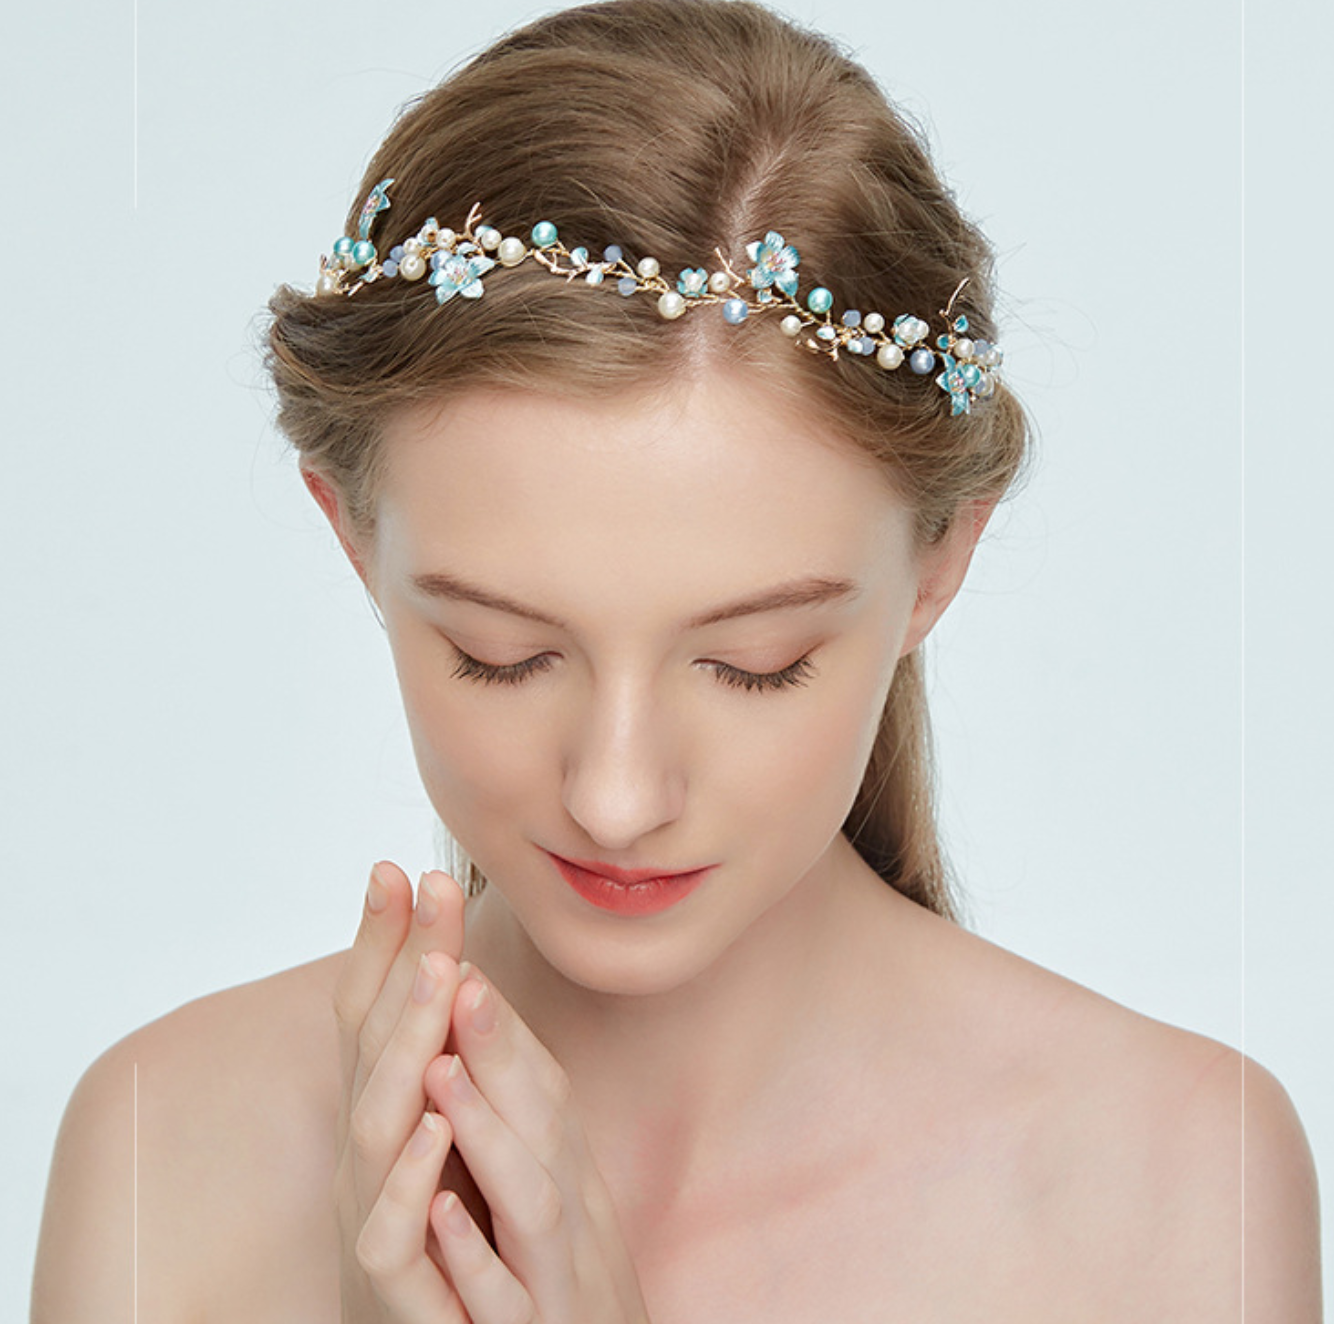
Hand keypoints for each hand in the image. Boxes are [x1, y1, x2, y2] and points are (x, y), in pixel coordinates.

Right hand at [333, 860, 486, 1321]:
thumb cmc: (456, 1229)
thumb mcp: (453, 1128)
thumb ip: (449, 1057)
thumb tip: (452, 964)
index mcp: (388, 1110)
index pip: (378, 1011)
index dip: (386, 940)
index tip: (402, 867)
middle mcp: (367, 1150)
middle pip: (375, 1044)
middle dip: (401, 963)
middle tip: (426, 891)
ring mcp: (371, 1212)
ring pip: (375, 1122)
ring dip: (407, 1045)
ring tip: (441, 978)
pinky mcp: (391, 1285)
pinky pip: (390, 1232)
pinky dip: (407, 1179)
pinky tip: (433, 1127)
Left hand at [421, 961, 653, 1323]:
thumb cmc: (567, 1289)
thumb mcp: (553, 1198)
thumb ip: (527, 1126)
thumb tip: (485, 1044)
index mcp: (568, 1176)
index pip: (542, 1085)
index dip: (502, 1020)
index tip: (460, 952)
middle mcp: (575, 1214)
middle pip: (544, 1120)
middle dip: (498, 1044)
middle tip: (455, 971)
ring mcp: (560, 1278)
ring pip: (532, 1198)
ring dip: (489, 1130)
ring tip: (439, 1071)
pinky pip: (506, 1299)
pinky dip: (476, 1254)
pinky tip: (440, 1212)